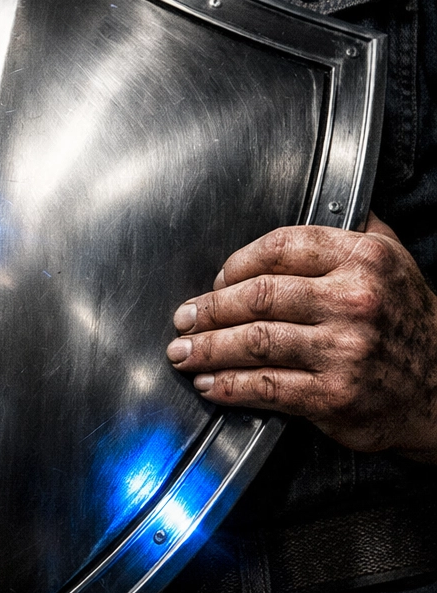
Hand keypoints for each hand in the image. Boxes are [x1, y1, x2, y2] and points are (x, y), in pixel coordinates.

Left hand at [166, 213, 436, 460]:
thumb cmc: (409, 325)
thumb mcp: (394, 263)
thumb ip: (355, 230)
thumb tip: (323, 197)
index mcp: (364, 259)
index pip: (279, 247)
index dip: (235, 264)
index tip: (215, 281)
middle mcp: (354, 300)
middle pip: (257, 297)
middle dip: (208, 310)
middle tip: (184, 319)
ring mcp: (344, 350)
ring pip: (254, 342)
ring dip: (207, 348)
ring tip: (182, 352)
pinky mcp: (334, 395)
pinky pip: (265, 386)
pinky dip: (228, 385)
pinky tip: (209, 384)